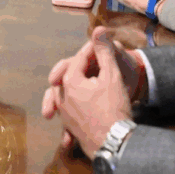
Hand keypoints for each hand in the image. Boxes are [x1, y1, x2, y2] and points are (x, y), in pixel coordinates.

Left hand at [41, 28, 144, 149]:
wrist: (114, 144)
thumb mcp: (111, 76)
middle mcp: (61, 96)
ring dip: (73, 87)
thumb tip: (98, 29)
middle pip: (68, 75)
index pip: (80, 58)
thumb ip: (104, 52)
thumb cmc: (113, 107)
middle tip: (92, 62)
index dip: (94, 51)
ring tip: (86, 84)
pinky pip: (68, 112)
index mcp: (69, 80)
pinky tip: (84, 108)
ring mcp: (63, 113)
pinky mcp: (69, 127)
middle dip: (80, 67)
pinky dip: (75, 107)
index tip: (105, 47)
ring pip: (65, 93)